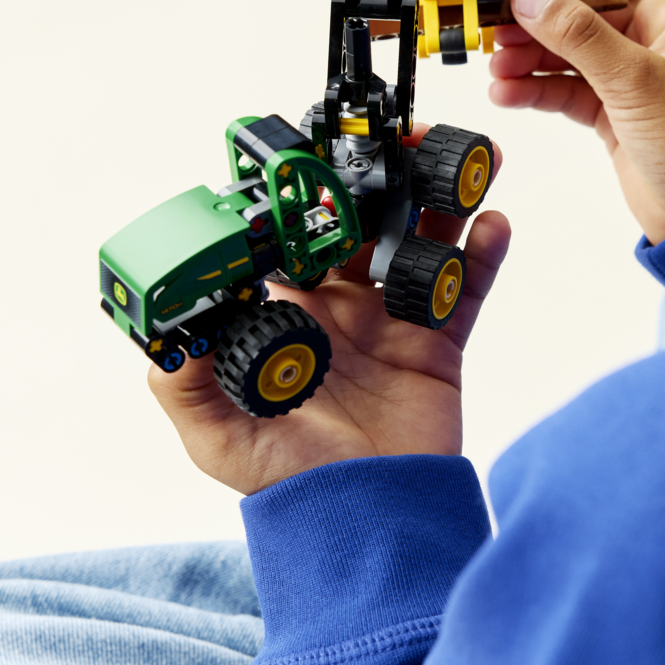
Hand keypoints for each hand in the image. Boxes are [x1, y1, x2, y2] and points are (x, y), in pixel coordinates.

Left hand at [149, 136, 509, 496]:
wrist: (367, 523)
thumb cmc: (288, 485)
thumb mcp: (218, 438)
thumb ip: (187, 382)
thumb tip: (171, 325)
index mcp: (285, 316)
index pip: (290, 238)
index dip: (301, 196)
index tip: (313, 157)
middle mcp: (337, 309)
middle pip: (359, 226)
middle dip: (377, 181)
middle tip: (395, 140)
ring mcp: (390, 323)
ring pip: (416, 244)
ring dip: (437, 200)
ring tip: (454, 161)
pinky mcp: (437, 346)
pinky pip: (464, 291)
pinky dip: (482, 255)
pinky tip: (493, 222)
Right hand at [489, 0, 664, 243]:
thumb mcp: (636, 83)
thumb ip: (580, 36)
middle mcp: (655, 35)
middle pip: (585, 4)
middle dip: (540, 18)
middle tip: (499, 31)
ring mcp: (631, 73)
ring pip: (570, 47)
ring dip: (530, 54)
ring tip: (498, 68)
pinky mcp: (613, 109)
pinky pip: (566, 86)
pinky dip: (536, 87)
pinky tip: (506, 93)